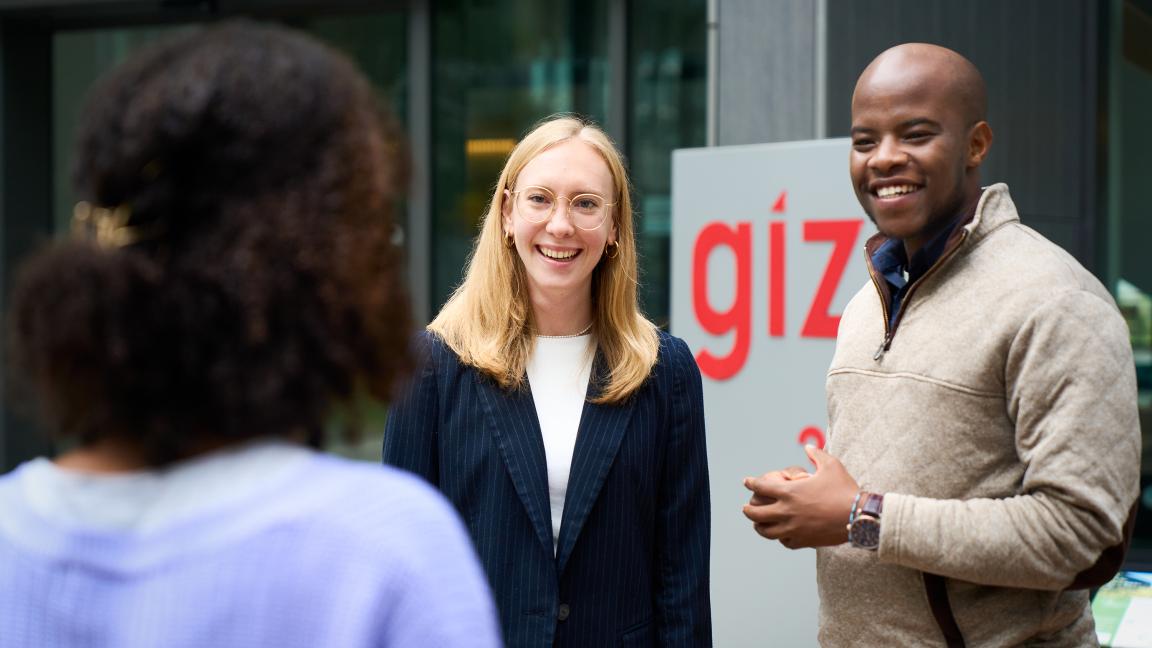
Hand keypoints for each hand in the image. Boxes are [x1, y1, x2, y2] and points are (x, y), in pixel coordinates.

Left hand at [742, 445, 858, 548]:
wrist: (859, 517)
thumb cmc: (844, 489)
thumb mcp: (831, 465)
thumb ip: (816, 455)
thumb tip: (808, 447)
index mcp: (790, 492)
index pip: (761, 487)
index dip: (751, 483)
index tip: (746, 482)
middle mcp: (787, 512)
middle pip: (755, 513)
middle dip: (747, 509)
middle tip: (745, 507)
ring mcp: (793, 529)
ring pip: (766, 531)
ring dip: (759, 526)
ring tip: (757, 524)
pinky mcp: (803, 541)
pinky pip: (785, 542)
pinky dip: (780, 538)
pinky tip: (781, 534)